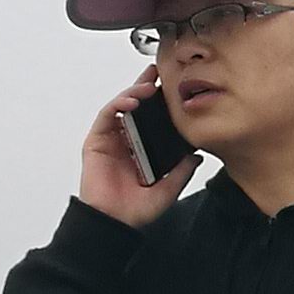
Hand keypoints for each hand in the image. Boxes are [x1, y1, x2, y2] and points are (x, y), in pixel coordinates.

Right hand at [77, 72, 197, 226]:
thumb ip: (182, 171)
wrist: (114, 221)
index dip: (162, 103)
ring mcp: (111, 139)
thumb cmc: (136, 209)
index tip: (175, 88)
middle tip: (159, 72)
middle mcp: (127, 140)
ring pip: (121, 106)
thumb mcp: (169, 189)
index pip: (154, 119)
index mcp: (143, 148)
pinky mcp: (96, 141)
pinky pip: (107, 116)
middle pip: (136, 106)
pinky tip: (131, 100)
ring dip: (134, 92)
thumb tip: (197, 154)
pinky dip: (118, 104)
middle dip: (147, 86)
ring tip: (149, 86)